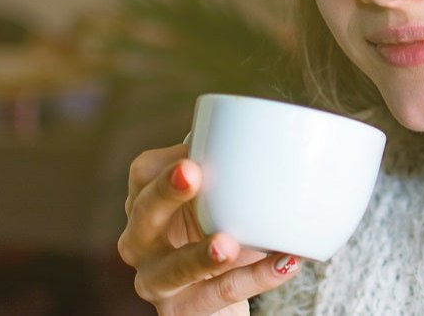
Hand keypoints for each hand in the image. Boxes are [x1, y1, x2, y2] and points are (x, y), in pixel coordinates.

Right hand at [118, 144, 301, 314]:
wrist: (217, 299)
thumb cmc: (217, 232)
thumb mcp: (218, 199)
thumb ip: (232, 168)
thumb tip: (275, 126)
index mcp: (146, 202)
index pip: (143, 175)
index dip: (165, 164)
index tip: (193, 151)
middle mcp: (140, 242)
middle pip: (144, 215)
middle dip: (166, 194)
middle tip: (193, 172)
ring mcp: (156, 280)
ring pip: (173, 268)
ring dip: (201, 254)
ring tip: (230, 243)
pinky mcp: (180, 312)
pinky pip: (217, 295)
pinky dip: (254, 278)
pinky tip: (284, 262)